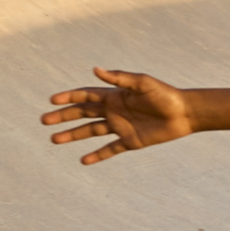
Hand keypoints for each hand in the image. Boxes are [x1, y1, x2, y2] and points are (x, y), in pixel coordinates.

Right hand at [42, 67, 191, 162]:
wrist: (185, 113)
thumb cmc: (165, 94)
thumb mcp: (142, 83)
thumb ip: (119, 78)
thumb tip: (95, 69)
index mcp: (115, 95)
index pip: (86, 95)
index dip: (69, 97)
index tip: (52, 100)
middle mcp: (114, 111)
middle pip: (83, 113)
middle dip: (64, 117)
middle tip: (44, 121)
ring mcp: (120, 127)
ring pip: (91, 131)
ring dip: (73, 135)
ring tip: (54, 140)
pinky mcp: (130, 141)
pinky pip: (109, 149)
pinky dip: (97, 155)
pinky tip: (83, 161)